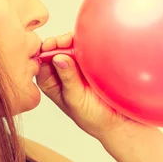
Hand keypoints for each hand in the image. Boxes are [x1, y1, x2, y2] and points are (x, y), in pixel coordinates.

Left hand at [35, 32, 152, 140]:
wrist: (120, 122)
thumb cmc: (94, 117)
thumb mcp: (76, 100)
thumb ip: (68, 79)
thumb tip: (58, 58)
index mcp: (53, 85)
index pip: (42, 65)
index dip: (43, 53)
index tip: (48, 46)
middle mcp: (64, 74)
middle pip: (55, 53)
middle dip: (56, 44)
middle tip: (61, 41)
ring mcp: (80, 67)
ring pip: (70, 48)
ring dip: (69, 41)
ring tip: (71, 40)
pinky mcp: (95, 62)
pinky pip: (88, 49)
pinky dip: (85, 43)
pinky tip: (85, 40)